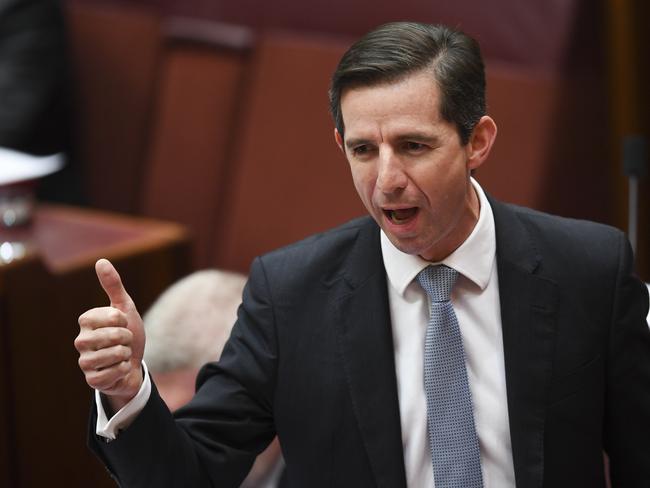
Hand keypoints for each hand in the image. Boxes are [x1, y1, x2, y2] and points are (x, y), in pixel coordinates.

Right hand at [75, 259, 145, 411]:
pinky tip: (120, 369)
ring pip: (114, 355)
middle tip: (124, 342)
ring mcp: (85, 361)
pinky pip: (112, 373)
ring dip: (125, 355)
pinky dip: (123, 370)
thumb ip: (113, 285)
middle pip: (114, 336)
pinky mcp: (91, 380)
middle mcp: (81, 340)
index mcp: (86, 320)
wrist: (134, 364)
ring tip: (121, 355)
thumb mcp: (125, 307)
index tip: (122, 323)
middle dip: (127, 339)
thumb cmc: (128, 334)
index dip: (124, 320)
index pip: (112, 316)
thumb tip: (101, 261)